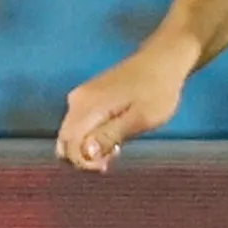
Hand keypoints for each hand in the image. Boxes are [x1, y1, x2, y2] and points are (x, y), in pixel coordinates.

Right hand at [55, 35, 199, 172]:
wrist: (163, 61)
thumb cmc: (157, 90)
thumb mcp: (140, 118)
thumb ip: (111, 136)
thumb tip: (87, 154)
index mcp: (88, 105)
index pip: (69, 144)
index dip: (83, 162)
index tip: (106, 166)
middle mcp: (77, 100)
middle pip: (64, 140)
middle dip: (83, 158)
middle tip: (110, 161)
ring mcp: (80, 97)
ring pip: (71, 134)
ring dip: (87, 149)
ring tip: (114, 150)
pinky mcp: (87, 96)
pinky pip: (79, 124)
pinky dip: (90, 137)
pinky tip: (112, 138)